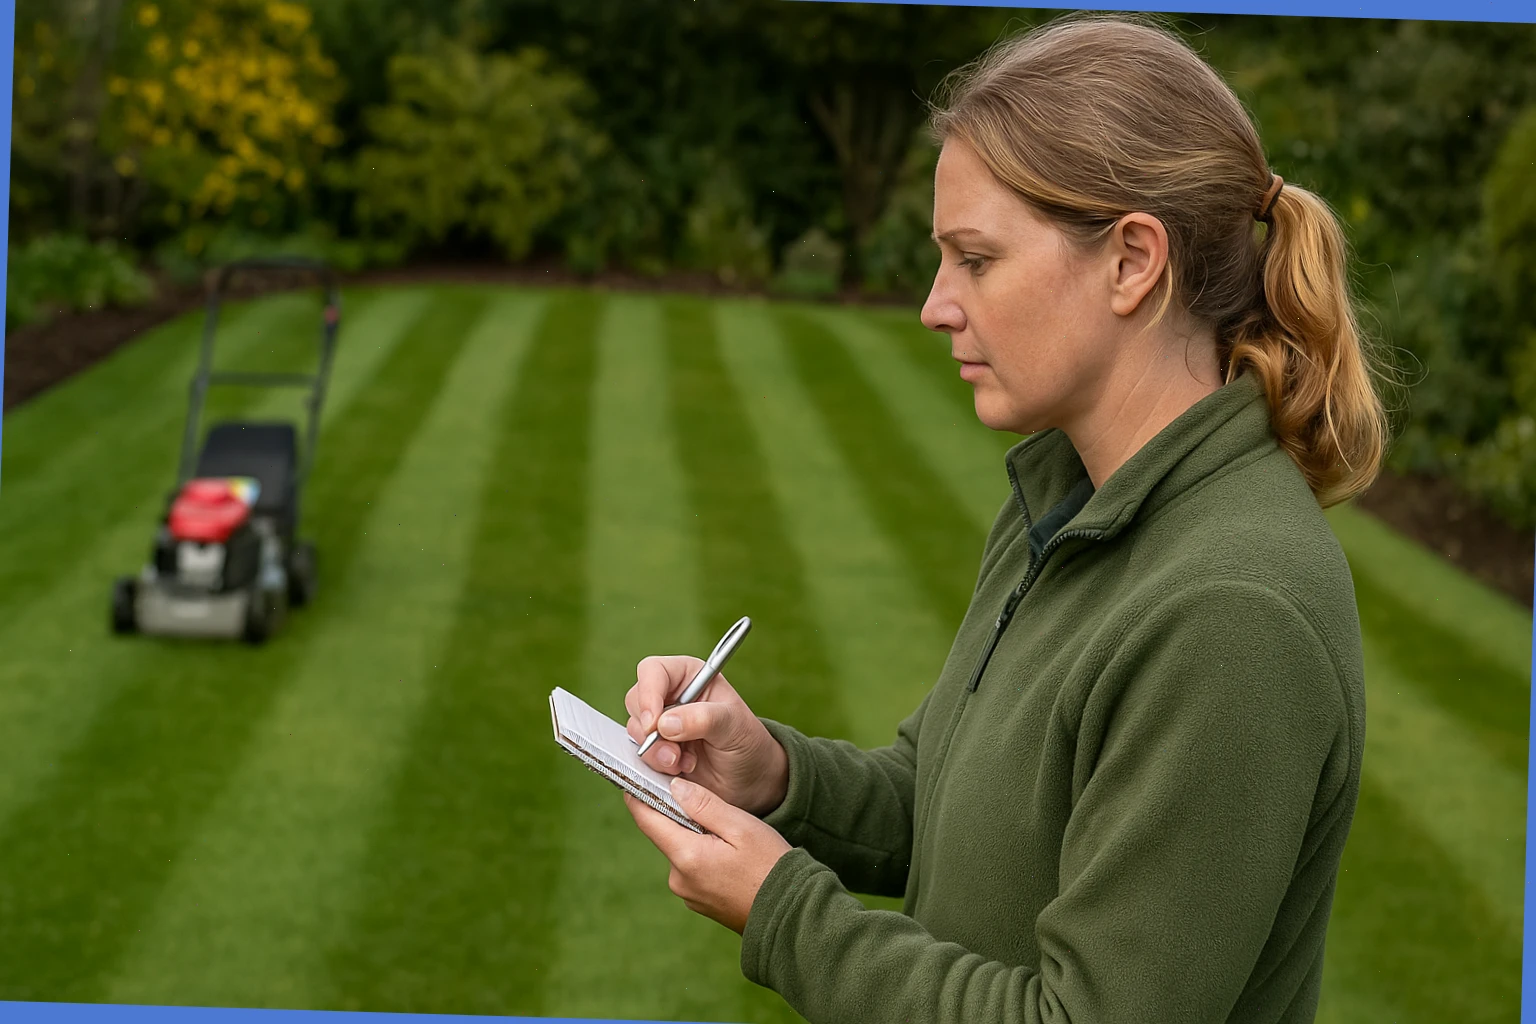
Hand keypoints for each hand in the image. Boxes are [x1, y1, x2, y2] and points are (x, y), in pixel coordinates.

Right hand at [624, 655, 788, 816]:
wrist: (749, 780)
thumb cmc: (746, 743)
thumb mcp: (734, 726)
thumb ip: (703, 719)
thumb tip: (664, 723)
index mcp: (689, 676)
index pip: (653, 671)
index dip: (648, 694)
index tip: (653, 724)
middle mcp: (670, 695)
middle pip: (636, 701)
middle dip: (650, 731)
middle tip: (674, 754)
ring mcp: (659, 723)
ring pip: (635, 731)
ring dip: (655, 753)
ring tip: (685, 763)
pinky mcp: (654, 749)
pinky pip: (637, 754)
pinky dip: (654, 766)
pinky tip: (679, 771)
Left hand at [624, 777, 792, 933]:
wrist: (792, 915)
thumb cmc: (771, 867)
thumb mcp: (742, 827)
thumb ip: (705, 805)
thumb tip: (674, 786)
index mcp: (686, 856)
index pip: (645, 817)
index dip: (640, 792)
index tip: (642, 773)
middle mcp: (678, 878)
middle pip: (665, 832)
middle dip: (682, 814)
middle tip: (713, 803)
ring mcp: (687, 893)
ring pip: (681, 849)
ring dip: (697, 836)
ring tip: (731, 836)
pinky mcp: (698, 901)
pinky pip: (692, 868)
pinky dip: (705, 855)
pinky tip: (732, 857)